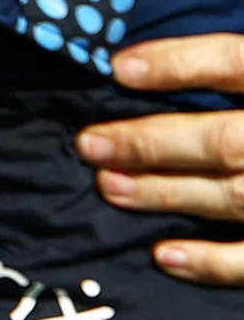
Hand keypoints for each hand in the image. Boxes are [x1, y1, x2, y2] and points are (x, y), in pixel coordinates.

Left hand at [81, 34, 243, 284]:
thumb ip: (233, 63)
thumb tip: (146, 57)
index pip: (234, 60)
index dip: (178, 63)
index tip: (117, 68)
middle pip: (226, 139)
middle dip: (153, 143)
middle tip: (91, 145)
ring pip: (234, 196)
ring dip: (167, 193)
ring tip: (108, 186)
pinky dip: (214, 262)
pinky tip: (165, 255)